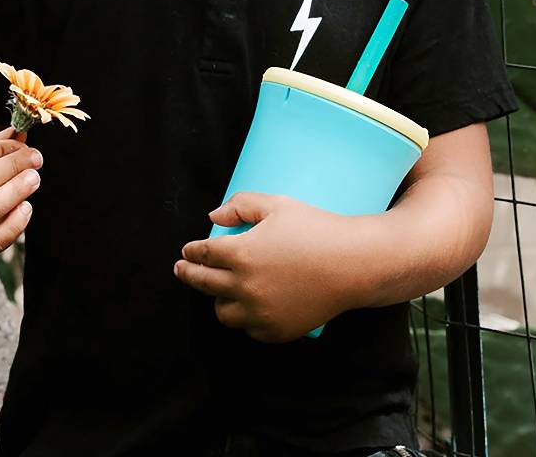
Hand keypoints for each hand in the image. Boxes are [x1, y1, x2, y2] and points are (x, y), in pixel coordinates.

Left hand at [175, 192, 368, 342]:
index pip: (202, 254)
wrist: (352, 264)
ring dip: (218, 298)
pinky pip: (249, 328)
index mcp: (240, 254)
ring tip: (221, 290)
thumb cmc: (316, 228)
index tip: (187, 251)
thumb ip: (241, 205)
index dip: (192, 251)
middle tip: (183, 270)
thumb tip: (213, 217)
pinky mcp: (275, 331)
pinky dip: (246, 317)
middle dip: (189, 274)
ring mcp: (258, 313)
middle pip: (203, 283)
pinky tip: (251, 305)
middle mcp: (243, 287)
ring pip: (223, 312)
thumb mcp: (278, 204)